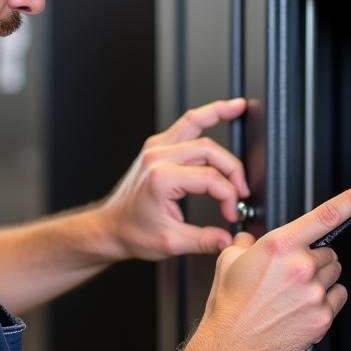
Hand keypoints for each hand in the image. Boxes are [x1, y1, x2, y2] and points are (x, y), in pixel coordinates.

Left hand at [98, 98, 249, 260]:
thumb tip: (228, 239)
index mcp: (161, 178)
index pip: (210, 179)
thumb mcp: (170, 242)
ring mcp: (156, 147)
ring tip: (239, 108)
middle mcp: (157, 157)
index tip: (231, 214)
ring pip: (194, 122)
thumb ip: (204, 240)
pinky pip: (184, 123)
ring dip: (219, 114)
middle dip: (232, 170)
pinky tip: (218, 111)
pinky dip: (204, 116)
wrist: (110, 227)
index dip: (229, 197)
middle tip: (240, 191)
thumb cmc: (131, 232)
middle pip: (209, 150)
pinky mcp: (157, 145)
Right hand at [195, 182, 350, 350]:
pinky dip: (325, 301)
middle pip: (329, 252)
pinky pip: (337, 298)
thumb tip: (248, 241)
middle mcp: (301, 267)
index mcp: (280, 246)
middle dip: (313, 260)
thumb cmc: (230, 307)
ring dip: (320, 280)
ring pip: (335, 275)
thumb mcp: (228, 262)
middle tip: (290, 276)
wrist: (232, 347)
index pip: (325, 215)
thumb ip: (245, 244)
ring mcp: (314, 293)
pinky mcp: (322, 316)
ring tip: (293, 294)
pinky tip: (302, 308)